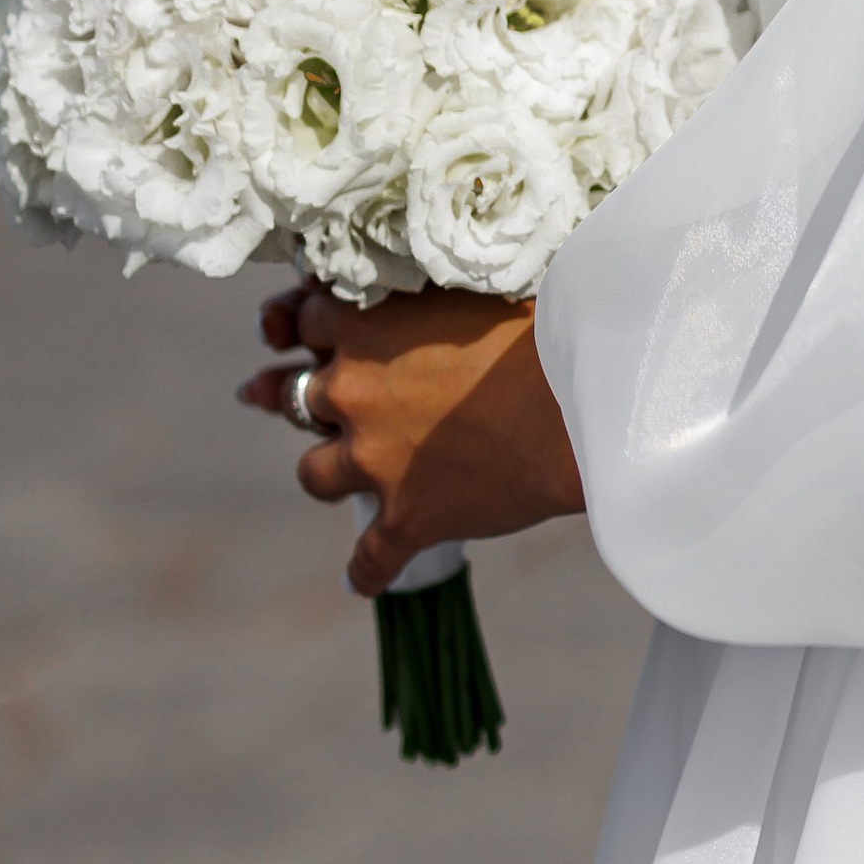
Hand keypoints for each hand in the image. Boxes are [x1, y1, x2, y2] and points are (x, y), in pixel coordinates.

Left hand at [240, 283, 584, 594]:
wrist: (587, 402)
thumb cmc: (546, 327)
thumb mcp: (474, 286)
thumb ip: (427, 294)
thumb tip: (421, 291)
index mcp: (365, 323)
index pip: (309, 316)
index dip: (310, 323)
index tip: (311, 327)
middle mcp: (353, 392)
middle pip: (297, 396)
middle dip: (294, 396)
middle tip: (277, 394)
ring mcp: (374, 461)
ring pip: (313, 473)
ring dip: (327, 470)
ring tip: (340, 472)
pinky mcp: (406, 519)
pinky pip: (368, 557)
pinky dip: (366, 570)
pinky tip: (363, 578)